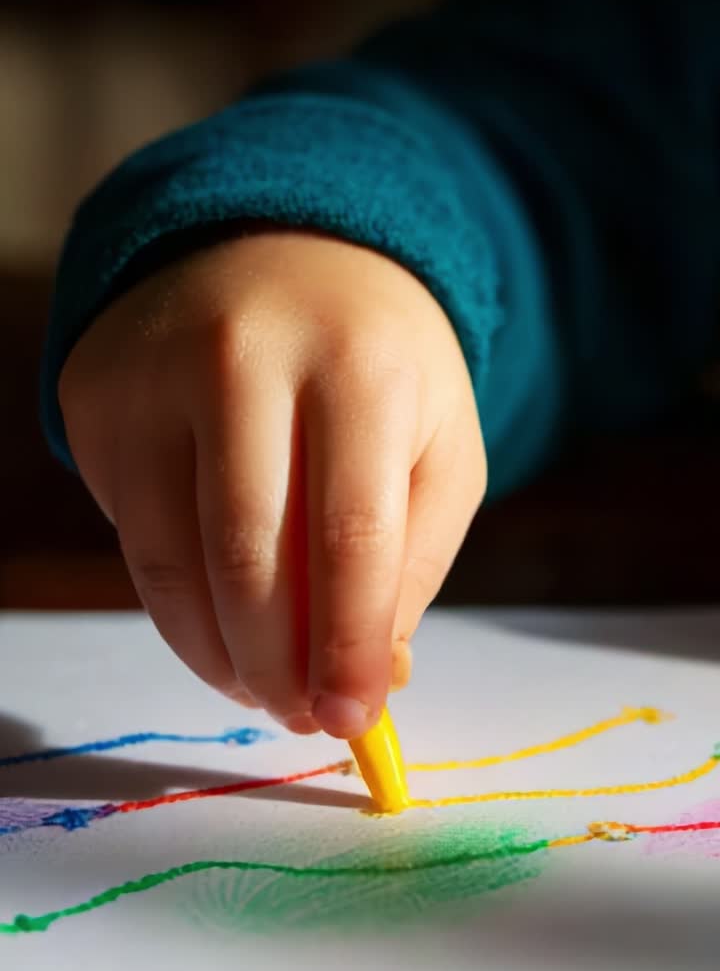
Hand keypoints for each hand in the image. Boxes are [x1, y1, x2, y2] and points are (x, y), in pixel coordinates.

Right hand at [60, 230, 485, 737]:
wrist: (275, 251)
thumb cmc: (374, 367)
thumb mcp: (438, 444)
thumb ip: (415, 562)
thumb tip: (373, 680)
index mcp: (358, 363)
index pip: (350, 533)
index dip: (348, 645)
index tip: (353, 720)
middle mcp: (244, 354)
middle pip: (248, 555)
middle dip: (277, 666)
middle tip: (301, 717)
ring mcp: (154, 374)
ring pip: (171, 561)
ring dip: (218, 656)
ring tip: (262, 688)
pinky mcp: (98, 401)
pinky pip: (133, 538)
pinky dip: (177, 605)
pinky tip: (219, 620)